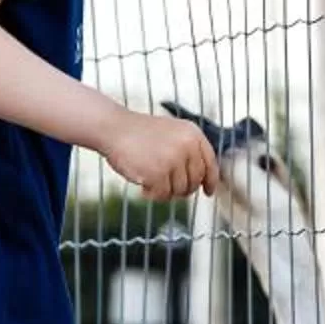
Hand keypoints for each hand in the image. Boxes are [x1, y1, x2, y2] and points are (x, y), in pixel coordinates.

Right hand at [102, 110, 219, 202]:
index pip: (210, 163)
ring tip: (150, 180)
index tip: (207, 191)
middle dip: (181, 188)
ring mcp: (173, 159)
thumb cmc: (138, 133)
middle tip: (165, 185)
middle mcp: (187, 145)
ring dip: (164, 191)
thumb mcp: (172, 133)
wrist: (114, 128)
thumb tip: (201, 178)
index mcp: (193, 134)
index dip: (210, 181)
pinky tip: (143, 185)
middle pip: (194, 181)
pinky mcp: (159, 173)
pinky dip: (152, 194)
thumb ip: (188, 151)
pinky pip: (163, 195)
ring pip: (179, 191)